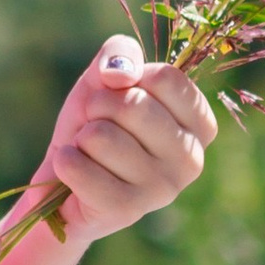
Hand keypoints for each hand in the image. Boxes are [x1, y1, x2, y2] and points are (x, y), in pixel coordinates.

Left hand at [33, 36, 213, 244]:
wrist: (64, 175)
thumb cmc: (95, 121)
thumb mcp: (107, 76)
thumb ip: (120, 54)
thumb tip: (120, 76)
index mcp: (200, 125)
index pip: (166, 78)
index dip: (131, 77)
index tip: (123, 94)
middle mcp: (191, 160)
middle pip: (134, 104)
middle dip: (98, 106)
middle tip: (96, 124)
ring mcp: (163, 189)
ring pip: (102, 136)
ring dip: (82, 137)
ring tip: (89, 151)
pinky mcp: (128, 210)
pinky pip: (80, 168)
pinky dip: (65, 161)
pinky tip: (72, 170)